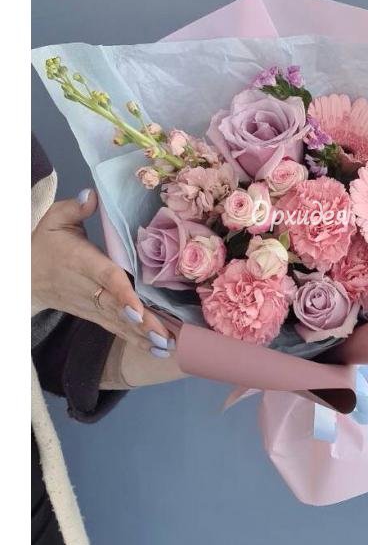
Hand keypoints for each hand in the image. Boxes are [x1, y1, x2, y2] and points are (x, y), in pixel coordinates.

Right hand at [31, 188, 174, 357]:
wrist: (23, 274)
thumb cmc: (45, 243)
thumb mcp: (54, 220)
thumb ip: (74, 208)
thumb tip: (93, 195)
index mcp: (84, 262)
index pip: (106, 279)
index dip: (122, 295)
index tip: (138, 309)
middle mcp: (89, 288)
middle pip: (117, 307)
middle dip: (141, 324)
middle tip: (165, 337)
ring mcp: (91, 305)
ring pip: (118, 322)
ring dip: (143, 336)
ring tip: (167, 347)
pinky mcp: (93, 314)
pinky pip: (116, 328)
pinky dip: (136, 340)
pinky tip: (157, 349)